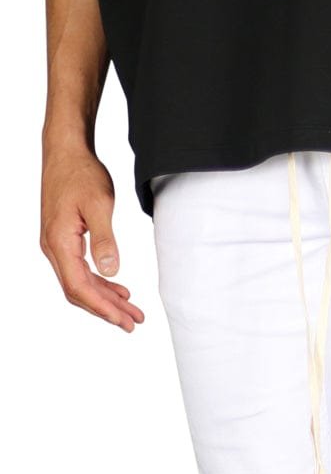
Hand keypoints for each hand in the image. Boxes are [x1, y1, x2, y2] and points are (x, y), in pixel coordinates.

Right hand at [40, 147, 144, 330]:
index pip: (78, 287)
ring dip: (106, 299)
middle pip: (79, 291)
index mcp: (59, 242)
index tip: (124, 321)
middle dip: (107, 310)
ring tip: (132, 311)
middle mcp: (54, 248)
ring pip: (81, 283)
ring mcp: (57, 245)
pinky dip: (100, 283)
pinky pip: (81, 270)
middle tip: (134, 323)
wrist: (66, 150)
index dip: (102, 308)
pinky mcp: (64, 240)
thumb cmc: (81, 173)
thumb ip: (105, 240)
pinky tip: (119, 289)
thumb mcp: (99, 205)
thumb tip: (111, 271)